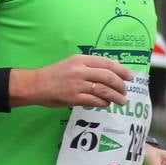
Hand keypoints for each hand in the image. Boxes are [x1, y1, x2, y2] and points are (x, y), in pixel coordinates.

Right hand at [10, 54, 132, 108]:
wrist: (35, 85)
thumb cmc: (54, 74)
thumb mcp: (72, 63)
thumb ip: (92, 65)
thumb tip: (115, 65)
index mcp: (80, 60)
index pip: (106, 64)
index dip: (121, 71)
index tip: (130, 77)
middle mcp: (80, 71)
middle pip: (108, 77)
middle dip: (120, 85)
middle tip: (125, 91)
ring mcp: (77, 85)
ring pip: (104, 90)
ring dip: (115, 96)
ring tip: (121, 101)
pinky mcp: (74, 98)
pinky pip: (94, 101)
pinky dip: (103, 103)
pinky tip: (106, 104)